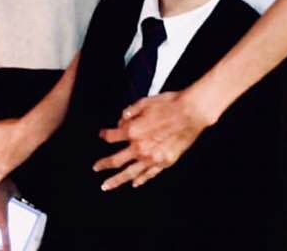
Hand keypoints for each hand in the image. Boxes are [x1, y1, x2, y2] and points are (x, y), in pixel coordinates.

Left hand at [94, 88, 211, 190]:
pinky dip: (140, 180)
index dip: (105, 135)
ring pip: (130, 173)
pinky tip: (135, 184)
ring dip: (116, 180)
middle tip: (96, 168)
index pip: (112, 136)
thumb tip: (121, 120)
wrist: (190, 112)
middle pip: (116, 160)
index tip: (102, 135)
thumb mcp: (144, 101)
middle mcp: (139, 147)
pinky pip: (149, 175)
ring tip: (106, 186)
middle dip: (103, 164)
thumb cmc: (168, 104)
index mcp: (133, 131)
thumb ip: (130, 112)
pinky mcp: (164, 163)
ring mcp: (152, 158)